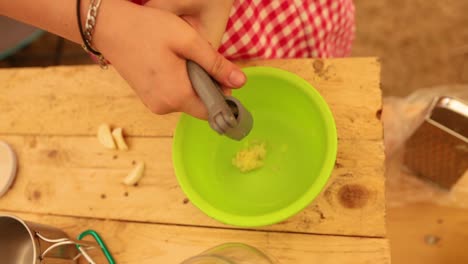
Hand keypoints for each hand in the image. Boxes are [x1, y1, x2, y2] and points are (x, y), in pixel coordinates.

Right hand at [94, 0, 243, 118]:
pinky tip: (171, 62)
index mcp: (177, 96)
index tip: (225, 77)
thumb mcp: (188, 41)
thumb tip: (241, 83)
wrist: (108, 26)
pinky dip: (179, 83)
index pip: (212, 111)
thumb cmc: (148, 29)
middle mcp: (164, 107)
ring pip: (186, 99)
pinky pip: (173, 95)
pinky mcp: (147, 97)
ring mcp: (153, 104)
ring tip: (182, 57)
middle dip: (207, 85)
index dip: (223, 97)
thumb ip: (216, 64)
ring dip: (192, 82)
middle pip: (199, 105)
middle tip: (199, 58)